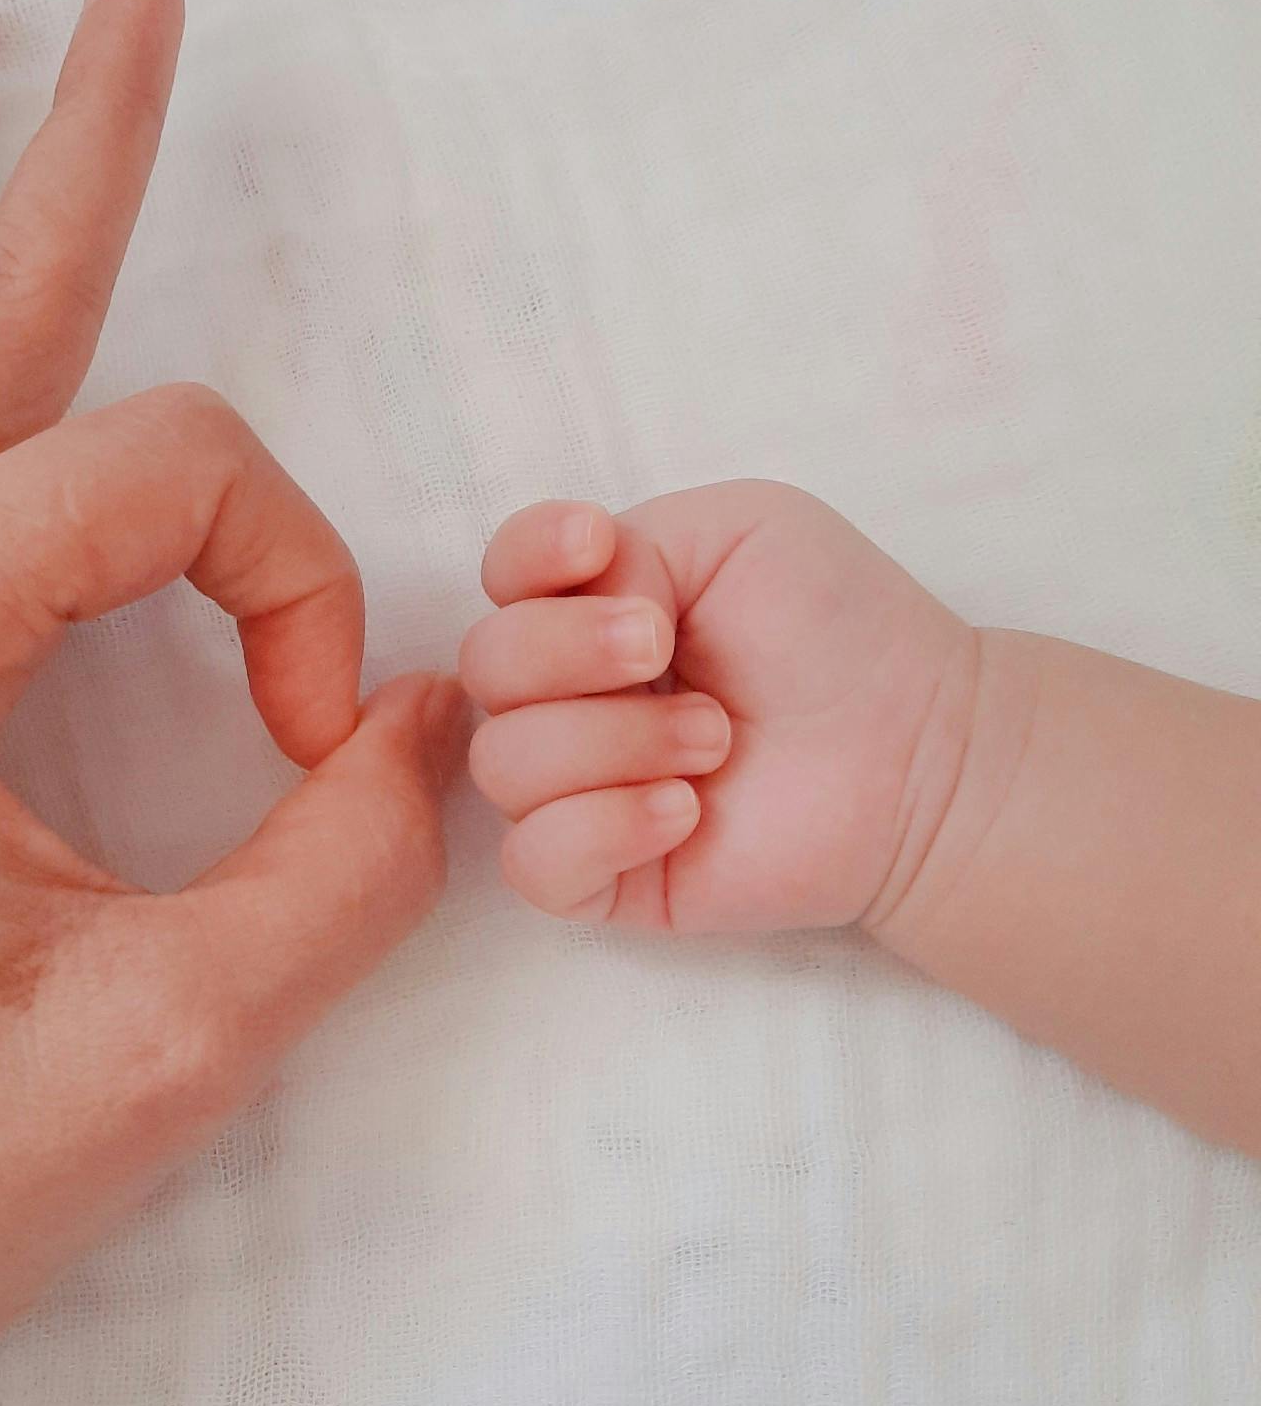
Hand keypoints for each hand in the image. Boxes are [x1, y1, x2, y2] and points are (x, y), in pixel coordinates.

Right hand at [460, 481, 975, 931]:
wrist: (920, 751)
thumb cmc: (840, 628)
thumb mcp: (740, 528)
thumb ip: (631, 539)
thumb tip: (578, 610)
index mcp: (594, 605)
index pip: (501, 575)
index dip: (528, 559)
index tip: (599, 551)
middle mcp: (570, 695)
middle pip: (484, 666)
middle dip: (570, 651)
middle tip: (667, 655)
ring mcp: (578, 789)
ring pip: (505, 763)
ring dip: (614, 741)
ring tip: (716, 744)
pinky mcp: (603, 877)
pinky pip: (533, 860)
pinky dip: (600, 827)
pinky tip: (683, 813)